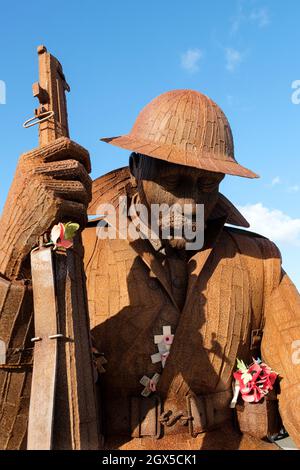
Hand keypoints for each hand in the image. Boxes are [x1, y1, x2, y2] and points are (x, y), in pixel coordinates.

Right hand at [0, 137, 91, 278]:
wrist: (11, 233)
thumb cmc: (24, 207)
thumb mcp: (29, 179)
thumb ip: (48, 167)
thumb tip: (82, 163)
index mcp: (29, 159)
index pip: (65, 144)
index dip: (82, 153)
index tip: (88, 166)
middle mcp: (36, 169)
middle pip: (78, 167)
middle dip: (87, 182)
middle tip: (85, 194)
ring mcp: (45, 186)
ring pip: (82, 188)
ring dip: (85, 201)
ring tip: (79, 209)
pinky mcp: (54, 204)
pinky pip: (80, 207)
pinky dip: (82, 217)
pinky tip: (77, 223)